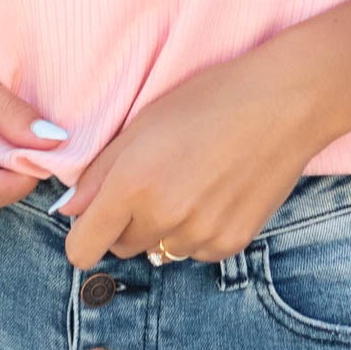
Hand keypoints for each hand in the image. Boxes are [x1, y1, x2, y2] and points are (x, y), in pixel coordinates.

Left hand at [56, 36, 325, 270]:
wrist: (282, 103)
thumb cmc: (208, 99)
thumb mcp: (143, 121)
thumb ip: (99, 171)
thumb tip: (69, 209)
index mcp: (132, 184)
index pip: (82, 249)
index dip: (83, 233)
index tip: (94, 215)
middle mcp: (163, 217)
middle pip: (120, 247)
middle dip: (125, 221)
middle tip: (152, 178)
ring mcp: (199, 235)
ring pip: (158, 249)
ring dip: (163, 225)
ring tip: (190, 179)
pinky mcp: (230, 244)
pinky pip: (194, 250)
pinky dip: (196, 230)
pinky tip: (215, 190)